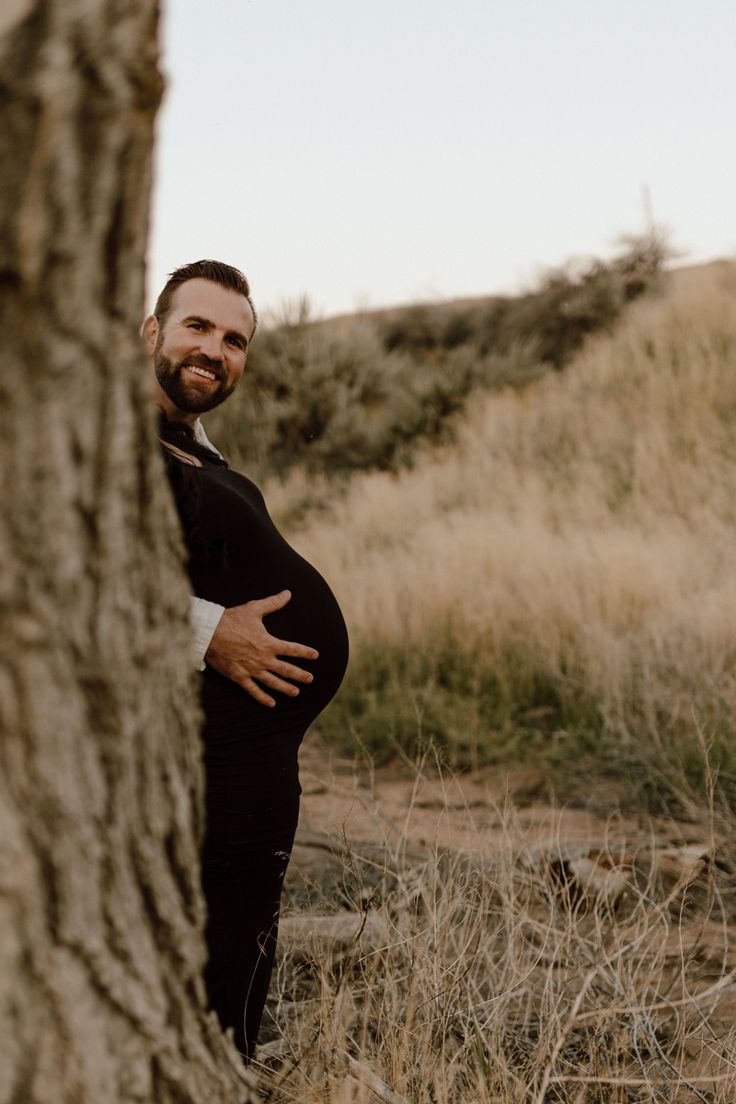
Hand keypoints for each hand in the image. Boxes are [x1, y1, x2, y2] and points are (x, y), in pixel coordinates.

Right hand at [205, 590, 317, 706]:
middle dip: (300, 675)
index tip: (315, 655)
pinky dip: (263, 698)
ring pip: (273, 682)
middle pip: (286, 669)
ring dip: (286, 688)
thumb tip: (288, 593)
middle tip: (310, 679)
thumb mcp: (254, 609)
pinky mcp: (239, 677)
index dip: (305, 652)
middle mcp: (263, 659)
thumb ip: (273, 603)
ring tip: (296, 692)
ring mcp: (252, 670)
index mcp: (269, 643)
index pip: (293, 649)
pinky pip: (253, 690)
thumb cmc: (231, 619)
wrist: (210, 633)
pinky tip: (271, 703)